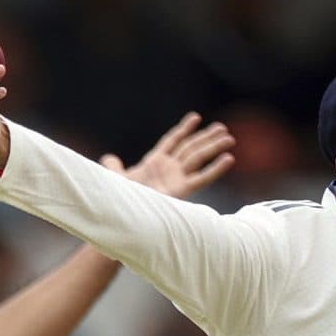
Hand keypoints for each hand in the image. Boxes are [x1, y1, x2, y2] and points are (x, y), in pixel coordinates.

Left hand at [103, 112, 235, 199]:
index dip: (183, 129)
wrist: (124, 218)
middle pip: (190, 147)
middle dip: (205, 137)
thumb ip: (113, 167)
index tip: (196, 117)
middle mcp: (169, 168)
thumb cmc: (122, 202)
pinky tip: (229, 159)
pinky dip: (215, 169)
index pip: (172, 141)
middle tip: (222, 128)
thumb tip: (107, 159)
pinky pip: (202, 178)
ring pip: (198, 158)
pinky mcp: (182, 190)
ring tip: (228, 138)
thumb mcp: (116, 179)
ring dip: (213, 147)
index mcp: (155, 162)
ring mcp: (177, 178)